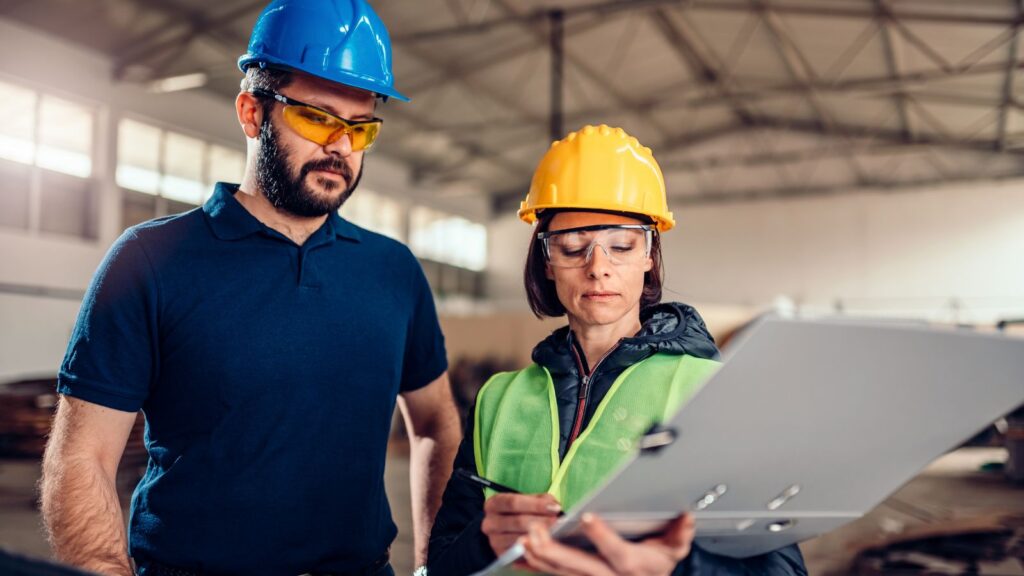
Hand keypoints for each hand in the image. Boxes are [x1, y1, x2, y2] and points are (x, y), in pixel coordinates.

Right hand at [481, 493, 562, 555]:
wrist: (506, 530)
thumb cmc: (521, 512)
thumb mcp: (528, 500)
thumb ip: (541, 500)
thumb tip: (554, 506)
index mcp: (494, 504)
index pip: (513, 502)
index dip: (535, 505)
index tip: (555, 508)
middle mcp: (490, 523)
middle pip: (517, 522)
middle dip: (541, 522)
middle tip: (558, 523)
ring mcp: (494, 541)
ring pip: (519, 539)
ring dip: (539, 537)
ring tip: (556, 533)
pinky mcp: (501, 555)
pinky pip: (520, 554)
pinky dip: (535, 550)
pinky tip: (546, 546)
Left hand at [520, 512, 695, 575]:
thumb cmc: (657, 563)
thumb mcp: (674, 547)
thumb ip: (680, 533)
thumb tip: (686, 517)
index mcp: (634, 565)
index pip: (618, 553)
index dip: (603, 537)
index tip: (587, 517)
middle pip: (580, 567)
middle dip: (556, 551)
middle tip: (537, 533)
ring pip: (562, 572)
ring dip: (541, 556)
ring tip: (524, 539)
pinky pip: (554, 574)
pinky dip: (537, 564)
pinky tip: (522, 552)